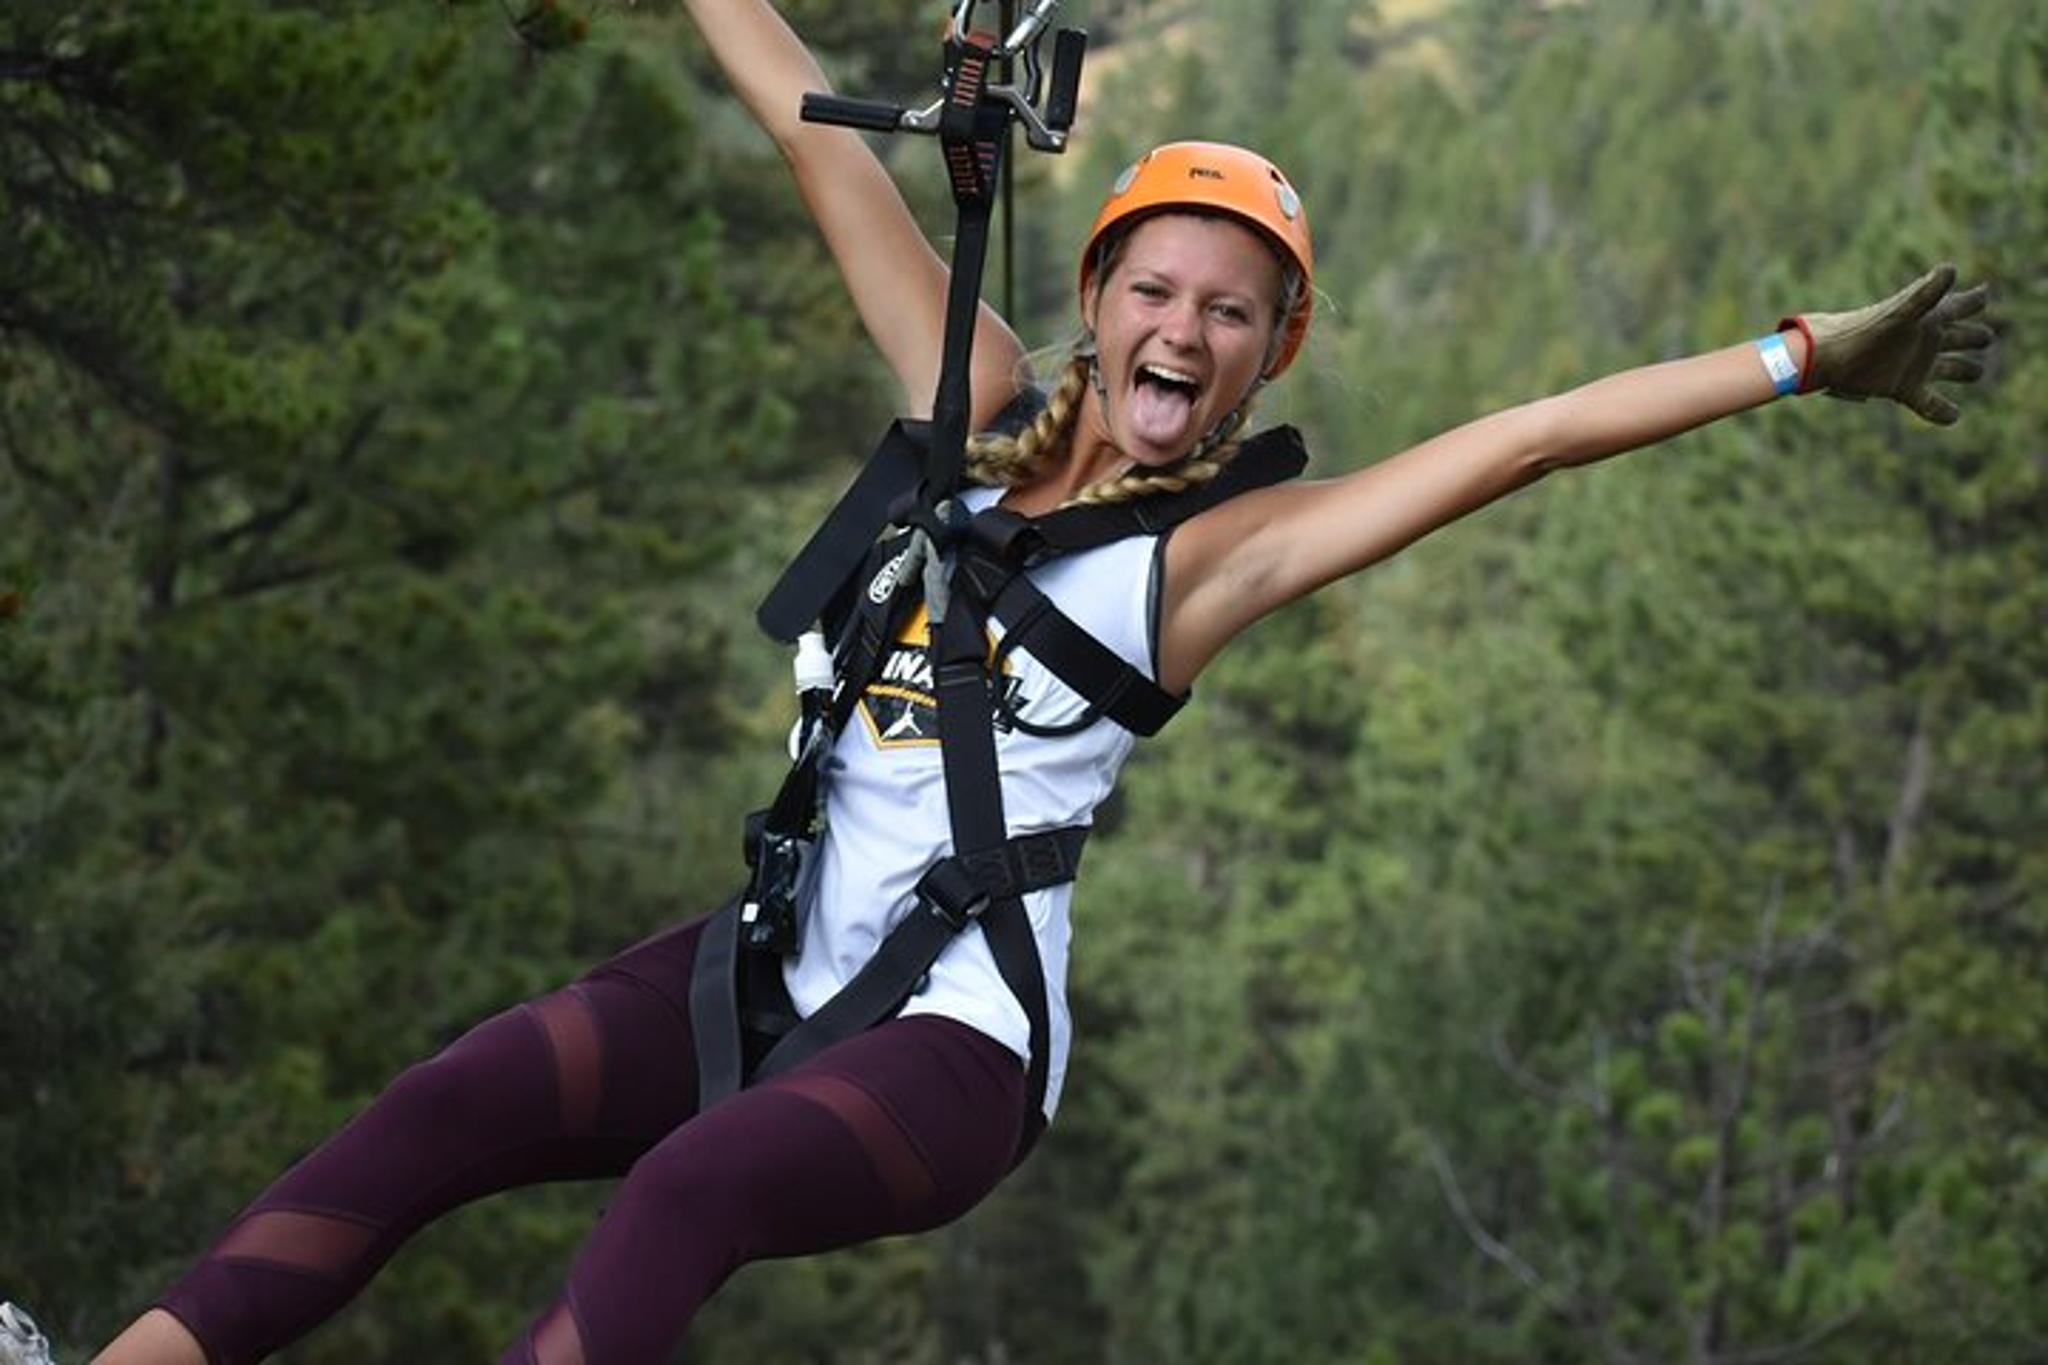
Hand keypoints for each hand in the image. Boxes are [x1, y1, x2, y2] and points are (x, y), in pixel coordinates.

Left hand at [1784, 264, 1992, 424]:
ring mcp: (1915, 365)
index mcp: (1929, 318)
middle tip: (1986, 337)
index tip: (1984, 294)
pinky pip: (1929, 404)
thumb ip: (1926, 294)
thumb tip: (1951, 268)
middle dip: (1975, 337)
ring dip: (1965, 370)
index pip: (1962, 305)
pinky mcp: (1902, 388)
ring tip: (1978, 372)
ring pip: (1951, 368)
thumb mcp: (1900, 313)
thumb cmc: (1864, 331)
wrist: (1828, 358)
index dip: (1975, 300)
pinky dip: (1943, 412)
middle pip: (1961, 337)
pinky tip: (1954, 416)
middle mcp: (1925, 340)